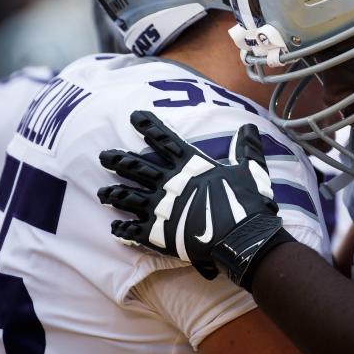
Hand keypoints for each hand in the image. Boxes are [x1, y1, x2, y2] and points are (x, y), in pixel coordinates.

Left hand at [97, 111, 291, 288]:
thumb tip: (250, 128)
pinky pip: (133, 231)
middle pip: (137, 168)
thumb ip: (246, 149)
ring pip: (128, 197)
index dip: (149, 127)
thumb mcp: (251, 170)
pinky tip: (114, 230)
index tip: (134, 117)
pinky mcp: (158, 233)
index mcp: (191, 166)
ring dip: (114, 194)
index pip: (165, 141)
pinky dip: (122, 231)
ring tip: (102, 193)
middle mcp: (170, 183)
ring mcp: (161, 208)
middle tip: (104, 156)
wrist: (243, 236)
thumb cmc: (247, 202)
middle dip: (119, 161)